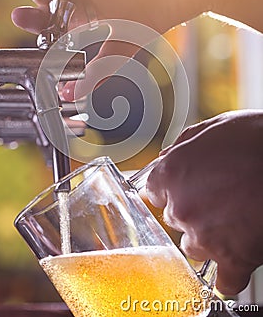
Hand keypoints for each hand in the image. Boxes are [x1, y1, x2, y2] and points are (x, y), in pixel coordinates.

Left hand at [146, 110, 262, 295]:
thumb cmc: (256, 139)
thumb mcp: (214, 127)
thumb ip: (184, 145)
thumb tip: (168, 157)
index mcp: (172, 172)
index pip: (156, 189)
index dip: (173, 187)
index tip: (184, 188)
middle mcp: (182, 206)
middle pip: (174, 217)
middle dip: (192, 208)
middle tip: (218, 197)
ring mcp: (205, 235)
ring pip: (192, 245)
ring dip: (207, 236)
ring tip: (232, 220)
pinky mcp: (233, 259)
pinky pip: (223, 281)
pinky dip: (229, 272)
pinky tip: (237, 256)